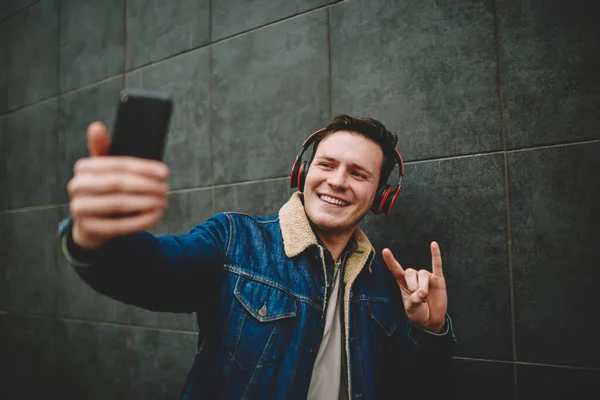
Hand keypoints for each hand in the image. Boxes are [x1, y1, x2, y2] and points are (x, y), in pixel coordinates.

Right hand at [68, 122, 169, 249]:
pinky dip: (140, 220)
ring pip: (118, 204)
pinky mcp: (89, 229)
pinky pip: (119, 225)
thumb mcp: (105, 170)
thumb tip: (97, 126)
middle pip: (118, 183)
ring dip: (146, 203)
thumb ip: (104, 150)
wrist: (91, 225)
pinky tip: (155, 215)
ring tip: (163, 202)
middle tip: (165, 188)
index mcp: (83, 168)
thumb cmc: (104, 192)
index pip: (118, 164)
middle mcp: (77, 186)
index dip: (144, 168)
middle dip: (146, 186)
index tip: (165, 172)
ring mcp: (80, 209)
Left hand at [382, 242, 446, 331]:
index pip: (396, 269)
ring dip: (423, 285)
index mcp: (404, 283)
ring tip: (425, 296)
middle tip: (417, 297)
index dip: (390, 260)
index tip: (385, 250)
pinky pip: (437, 264)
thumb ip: (413, 301)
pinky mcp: (438, 279)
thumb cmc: (418, 313)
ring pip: (422, 274)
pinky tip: (434, 244)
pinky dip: (435, 254)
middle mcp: (414, 277)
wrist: (431, 320)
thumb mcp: (411, 309)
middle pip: (410, 272)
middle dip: (413, 285)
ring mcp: (426, 277)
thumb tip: (421, 293)